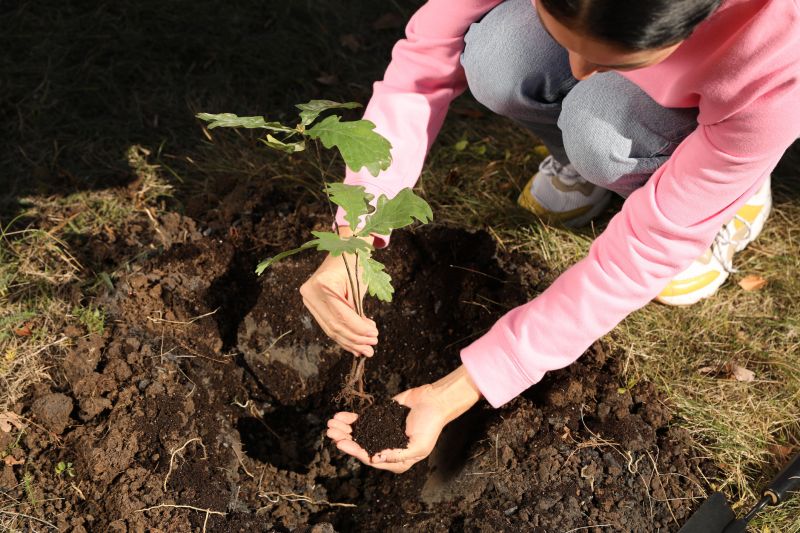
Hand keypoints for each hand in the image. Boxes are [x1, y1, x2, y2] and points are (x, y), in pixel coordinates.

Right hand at [300, 227, 377, 356]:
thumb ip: (358, 310)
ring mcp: (308, 300)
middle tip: (372, 347)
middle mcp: (310, 293)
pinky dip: (343, 336)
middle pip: (334, 325)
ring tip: (366, 350)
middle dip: (355, 339)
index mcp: (323, 285)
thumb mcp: (359, 285)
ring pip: (330, 329)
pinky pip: (328, 324)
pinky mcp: (312, 304)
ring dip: (350, 341)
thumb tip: (365, 335)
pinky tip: (355, 345)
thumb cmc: (354, 263)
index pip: (341, 316)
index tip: (374, 336)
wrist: (343, 248)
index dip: (358, 329)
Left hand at [325, 366, 481, 473]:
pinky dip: (350, 419)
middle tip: (330, 433)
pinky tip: (339, 416)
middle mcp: (386, 448)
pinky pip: (362, 421)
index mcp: (396, 460)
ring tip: (330, 424)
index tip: (341, 444)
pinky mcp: (379, 418)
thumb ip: (398, 455)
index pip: (370, 458)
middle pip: (360, 446)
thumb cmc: (431, 425)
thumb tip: (375, 459)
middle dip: (344, 440)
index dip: (354, 452)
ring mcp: (381, 433)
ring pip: (358, 434)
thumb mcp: (419, 445)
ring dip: (343, 430)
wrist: (434, 401)